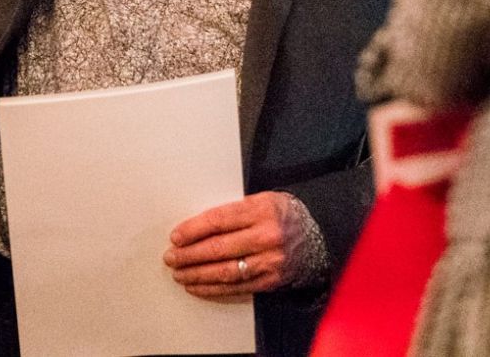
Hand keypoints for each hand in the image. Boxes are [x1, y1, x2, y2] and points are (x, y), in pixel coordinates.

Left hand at [163, 191, 306, 297]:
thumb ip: (233, 211)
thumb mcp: (262, 200)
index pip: (219, 220)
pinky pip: (236, 287)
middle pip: (219, 248)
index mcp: (262, 209)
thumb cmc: (282, 215)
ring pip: (225, 272)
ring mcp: (269, 261)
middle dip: (189, 255)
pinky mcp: (270, 280)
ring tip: (179, 273)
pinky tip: (197, 286)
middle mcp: (267, 236)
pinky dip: (213, 288)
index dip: (194, 230)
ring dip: (197, 274)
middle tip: (171, 257)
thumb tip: (195, 226)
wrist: (318, 237)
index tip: (176, 236)